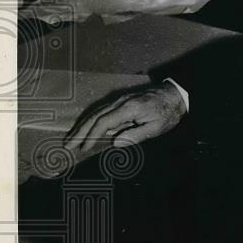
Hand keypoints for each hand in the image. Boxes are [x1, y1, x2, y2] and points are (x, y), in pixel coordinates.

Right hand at [63, 82, 186, 154]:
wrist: (175, 95)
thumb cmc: (168, 113)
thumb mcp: (156, 128)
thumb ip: (136, 135)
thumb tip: (115, 144)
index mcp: (128, 109)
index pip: (104, 122)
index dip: (91, 135)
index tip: (83, 148)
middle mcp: (120, 102)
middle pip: (95, 116)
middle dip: (80, 131)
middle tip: (67, 144)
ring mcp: (119, 100)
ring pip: (95, 112)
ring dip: (82, 125)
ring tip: (70, 138)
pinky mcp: (121, 101)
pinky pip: (102, 111)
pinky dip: (90, 120)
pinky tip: (85, 129)